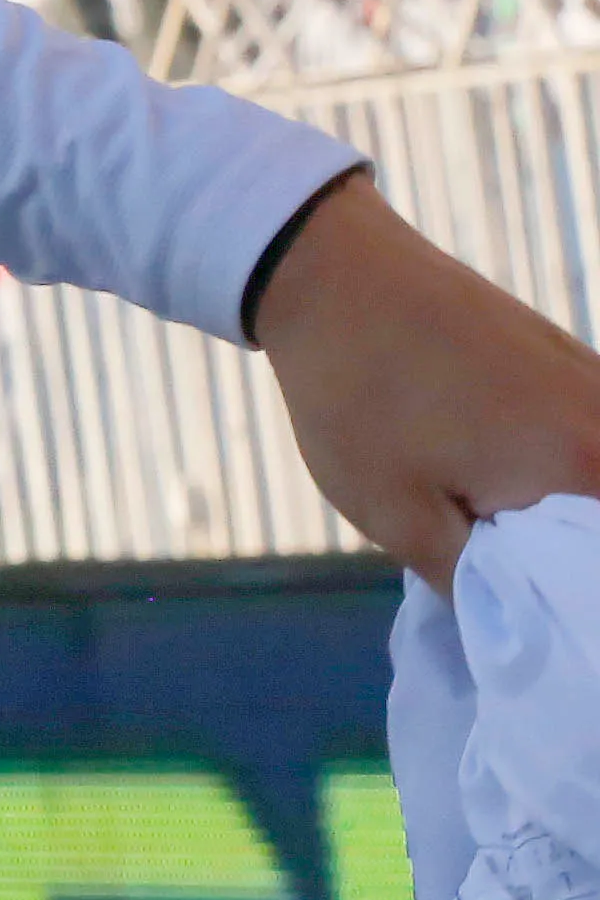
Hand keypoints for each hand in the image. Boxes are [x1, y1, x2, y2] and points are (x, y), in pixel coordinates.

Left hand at [260, 175, 599, 586]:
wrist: (328, 267)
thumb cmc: (355, 392)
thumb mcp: (398, 514)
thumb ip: (477, 587)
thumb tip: (523, 632)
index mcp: (589, 469)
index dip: (576, 612)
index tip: (533, 625)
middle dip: (567, 572)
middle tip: (500, 578)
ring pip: (597, 488)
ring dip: (565, 527)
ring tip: (490, 528)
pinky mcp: (576, 366)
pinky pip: (589, 447)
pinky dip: (561, 478)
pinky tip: (506, 487)